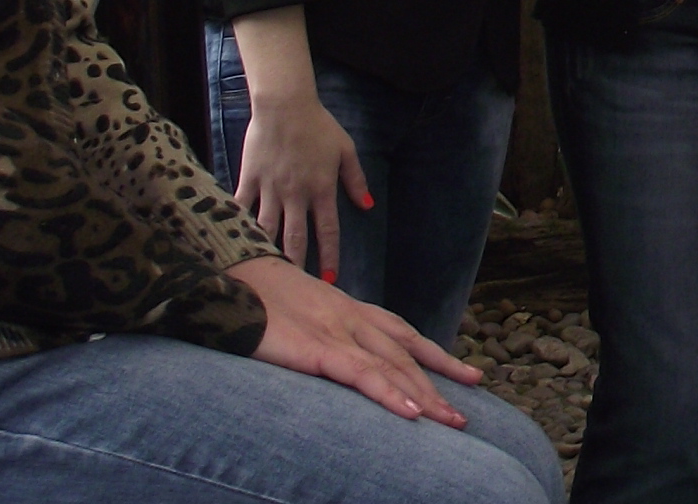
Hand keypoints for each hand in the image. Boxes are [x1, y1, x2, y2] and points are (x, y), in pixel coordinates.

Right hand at [231, 256, 477, 423]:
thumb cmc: (259, 297)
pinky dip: (390, 394)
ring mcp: (339, 333)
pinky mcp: (318, 349)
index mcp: (351, 310)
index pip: (405, 335)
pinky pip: (363, 375)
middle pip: (407, 356)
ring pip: (394, 367)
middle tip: (465, 413)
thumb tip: (336, 352)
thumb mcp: (303, 312)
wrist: (229, 278)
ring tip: (452, 421)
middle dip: (440, 385)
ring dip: (426, 396)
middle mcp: (354, 319)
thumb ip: (325, 330)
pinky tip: (411, 412)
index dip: (437, 358)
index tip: (468, 375)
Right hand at [234, 94, 370, 281]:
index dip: (329, 256)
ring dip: (267, 253)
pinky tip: (231, 244)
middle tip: (294, 288)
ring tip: (265, 275)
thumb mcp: (345, 150)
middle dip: (296, 265)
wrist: (285, 106)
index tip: (330, 278)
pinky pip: (241, 208)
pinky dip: (237, 226)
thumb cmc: (319, 126)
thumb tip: (367, 206)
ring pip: (267, 229)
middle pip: (295, 238)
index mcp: (321, 189)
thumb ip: (355, 180)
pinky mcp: (250, 180)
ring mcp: (270, 189)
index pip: (328, 231)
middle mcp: (295, 195)